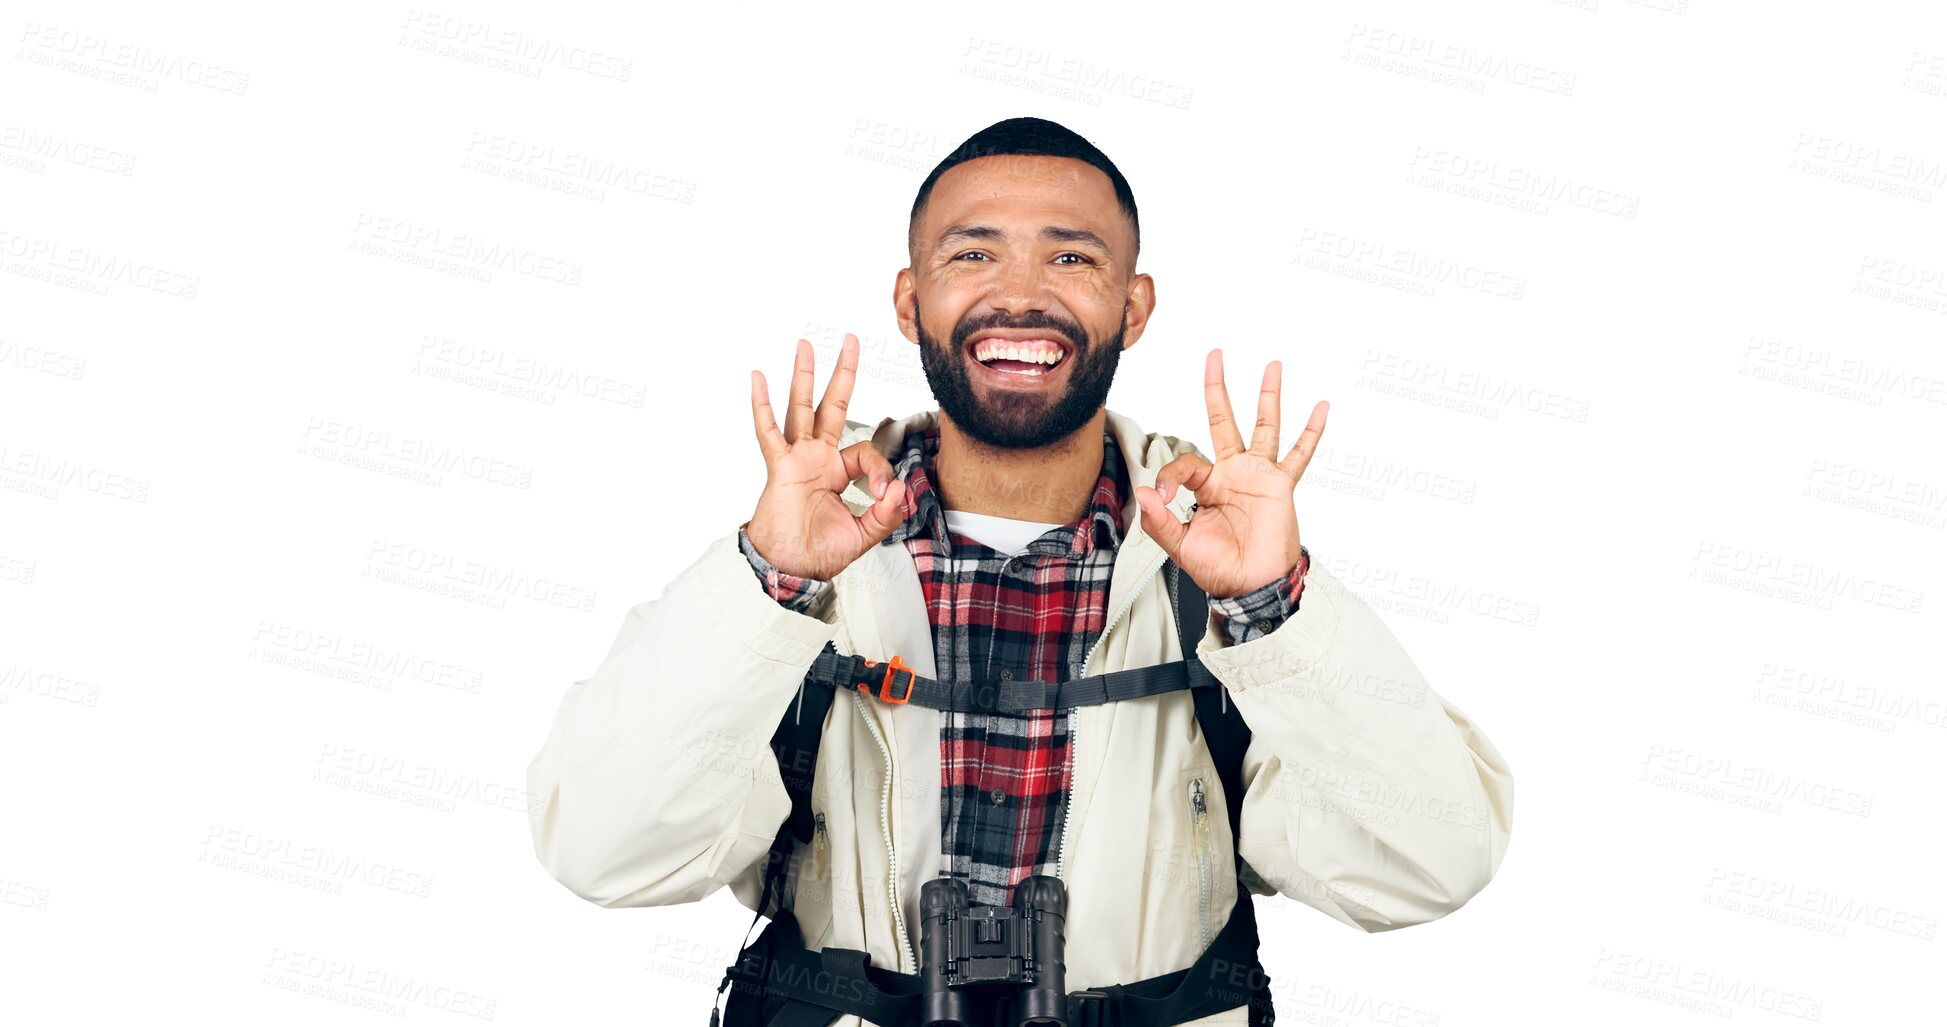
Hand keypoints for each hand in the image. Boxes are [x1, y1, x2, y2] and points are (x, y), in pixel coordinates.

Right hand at [747, 334, 906, 580]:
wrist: (790, 568)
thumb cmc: (820, 552)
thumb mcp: (863, 534)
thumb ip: (886, 514)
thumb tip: (900, 488)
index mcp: (838, 471)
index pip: (867, 453)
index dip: (880, 471)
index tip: (884, 494)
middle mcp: (818, 458)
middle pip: (832, 406)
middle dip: (842, 373)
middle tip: (851, 340)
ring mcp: (797, 458)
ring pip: (801, 408)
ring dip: (803, 376)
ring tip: (805, 345)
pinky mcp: (780, 466)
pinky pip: (769, 431)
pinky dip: (762, 405)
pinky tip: (757, 377)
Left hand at [1132, 350, 1326, 597]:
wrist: (1252, 587)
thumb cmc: (1218, 568)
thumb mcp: (1179, 545)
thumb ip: (1159, 519)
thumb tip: (1143, 489)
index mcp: (1205, 485)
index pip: (1185, 461)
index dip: (1169, 473)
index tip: (1162, 492)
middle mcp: (1232, 473)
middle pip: (1223, 420)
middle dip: (1217, 388)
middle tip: (1215, 354)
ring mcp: (1259, 476)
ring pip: (1265, 426)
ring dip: (1268, 396)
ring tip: (1273, 364)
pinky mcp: (1282, 486)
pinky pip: (1299, 455)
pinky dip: (1311, 433)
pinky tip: (1321, 407)